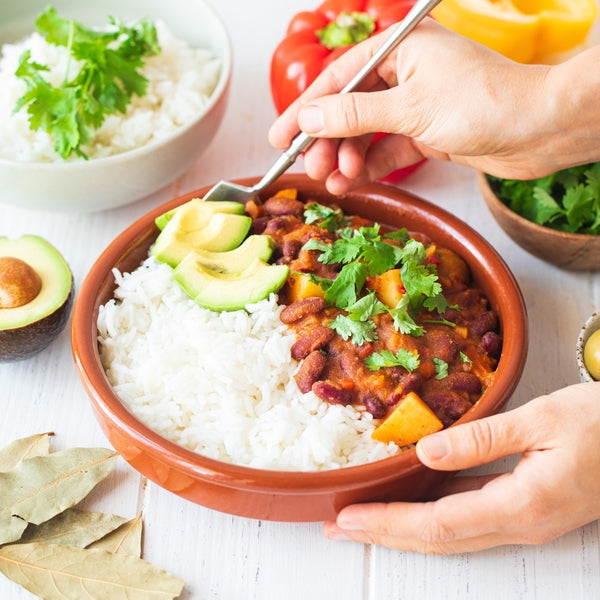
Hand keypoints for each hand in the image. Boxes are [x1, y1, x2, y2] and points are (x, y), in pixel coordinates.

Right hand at [268, 19, 598, 194]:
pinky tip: (354, 181)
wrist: (539, 130)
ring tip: (334, 181)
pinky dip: (370, 166)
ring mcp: (415, 105)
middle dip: (327, 141)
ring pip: (366, 132)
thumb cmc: (486, 102)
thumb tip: (310, 117)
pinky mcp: (426, 133)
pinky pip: (387, 149)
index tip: (281, 136)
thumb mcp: (410, 107)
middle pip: (349, 108)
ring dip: (347, 158)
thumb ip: (356, 113)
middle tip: (308, 166)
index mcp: (400, 51)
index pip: (338, 79)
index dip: (307, 110)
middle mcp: (405, 75)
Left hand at [323, 382, 599, 553]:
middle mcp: (521, 522)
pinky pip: (469, 519)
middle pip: (438, 538)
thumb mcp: (542, 418)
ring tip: (365, 521)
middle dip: (384, 534)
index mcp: (522, 502)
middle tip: (339, 528)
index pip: (438, 522)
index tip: (349, 518)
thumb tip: (425, 453)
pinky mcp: (529, 509)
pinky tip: (413, 505)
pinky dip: (431, 516)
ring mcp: (526, 520)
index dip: (388, 523)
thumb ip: (481, 438)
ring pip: (451, 534)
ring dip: (403, 529)